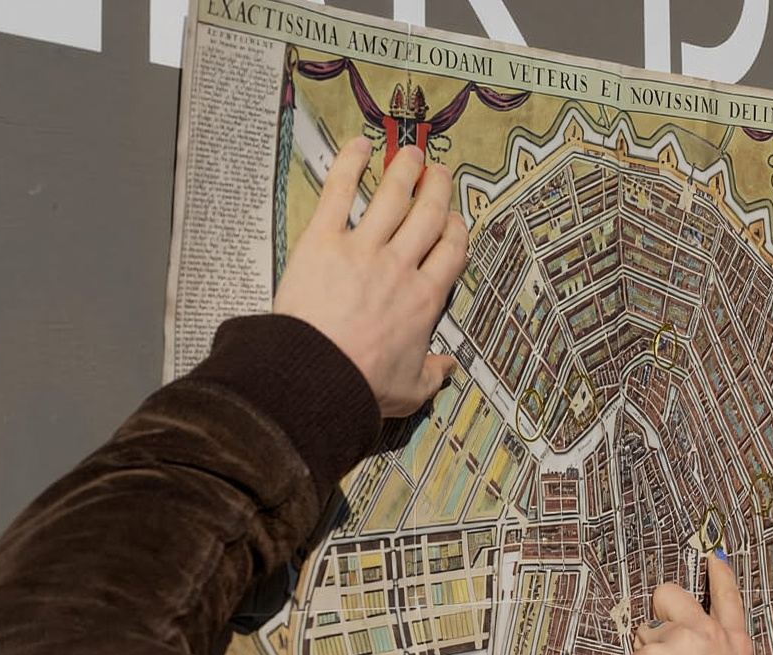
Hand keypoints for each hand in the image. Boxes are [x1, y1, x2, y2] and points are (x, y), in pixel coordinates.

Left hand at [274, 138, 466, 417]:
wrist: (316, 378)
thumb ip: (433, 375)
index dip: (456, 229)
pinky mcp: (323, 241)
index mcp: (425, 299)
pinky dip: (350, 165)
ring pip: (393, 197)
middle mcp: (401, 266)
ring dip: (405, 170)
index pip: (452, 251)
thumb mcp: (410, 390)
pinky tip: (359, 146)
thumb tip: (450, 369)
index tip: (455, 218)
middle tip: (438, 173)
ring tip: (411, 153)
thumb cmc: (361, 387)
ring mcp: (363, 249)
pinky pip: (340, 194)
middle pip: (429, 215)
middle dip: (437, 189)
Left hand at [619, 553, 754, 654]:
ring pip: (642, 637)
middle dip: (657, 614)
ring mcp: (677, 641)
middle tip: (659, 649)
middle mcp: (707, 632)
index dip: (719, 574)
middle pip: (667, 595)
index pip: (728, 596)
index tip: (713, 555)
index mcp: (735, 642)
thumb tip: (683, 651)